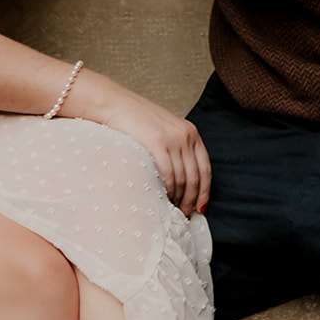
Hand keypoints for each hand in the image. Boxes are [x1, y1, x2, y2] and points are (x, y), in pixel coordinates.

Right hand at [69, 75, 211, 215]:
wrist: (115, 105)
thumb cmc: (136, 122)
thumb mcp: (165, 131)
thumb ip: (177, 150)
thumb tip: (182, 183)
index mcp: (191, 133)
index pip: (205, 168)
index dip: (204, 192)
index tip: (200, 208)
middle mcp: (186, 135)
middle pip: (195, 177)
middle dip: (191, 200)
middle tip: (184, 214)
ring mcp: (172, 139)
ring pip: (182, 178)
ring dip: (178, 198)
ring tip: (172, 209)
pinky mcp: (157, 143)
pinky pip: (168, 173)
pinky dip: (168, 190)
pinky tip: (163, 198)